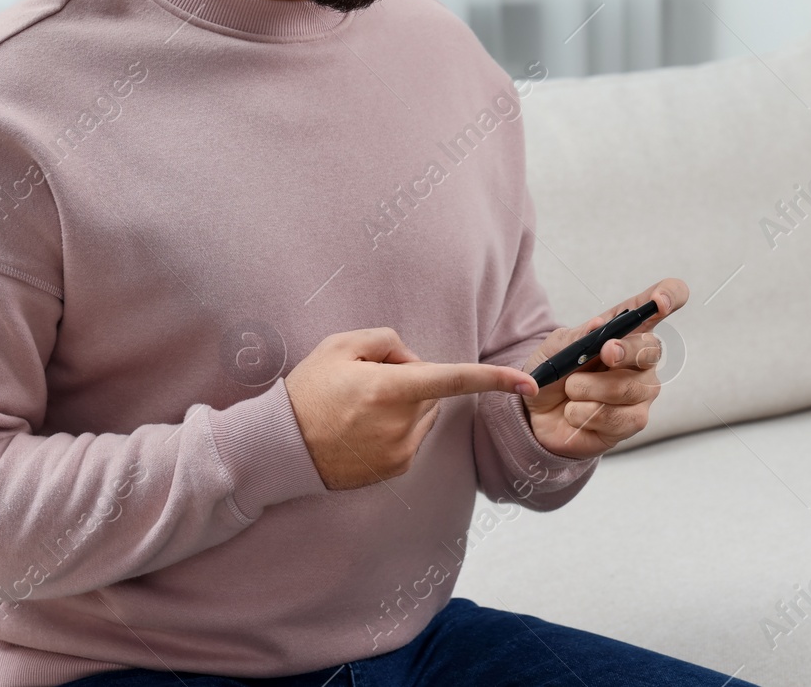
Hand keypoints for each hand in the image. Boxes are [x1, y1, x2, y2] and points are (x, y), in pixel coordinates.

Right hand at [286, 326, 536, 490]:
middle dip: (413, 382)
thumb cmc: (309, 390)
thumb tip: (416, 361)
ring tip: (360, 409)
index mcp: (391, 388)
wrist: (281, 447)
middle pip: (432, 392)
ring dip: (405, 407)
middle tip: (368, 382)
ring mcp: (400, 452)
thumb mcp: (341, 345)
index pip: (455, 379)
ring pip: (423, 416)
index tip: (530, 383)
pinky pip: (411, 438)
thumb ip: (387, 340)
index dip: (495, 378)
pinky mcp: (395, 469)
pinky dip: (396, 429)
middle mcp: (401, 423)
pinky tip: (361, 430)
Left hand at [516, 278, 685, 458]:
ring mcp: (641, 391)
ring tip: (571, 390)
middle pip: (652, 348)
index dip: (669, 296)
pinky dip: (585, 413)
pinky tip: (576, 412)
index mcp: (626, 330)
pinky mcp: (633, 421)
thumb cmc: (554, 373)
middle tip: (605, 353)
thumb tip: (597, 325)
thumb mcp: (556, 348)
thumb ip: (577, 337)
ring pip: (628, 387)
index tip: (658, 301)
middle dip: (625, 350)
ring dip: (587, 388)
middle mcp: (641, 359)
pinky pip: (617, 418)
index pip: (661, 306)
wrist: (537, 413)